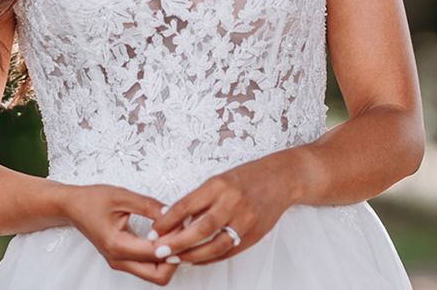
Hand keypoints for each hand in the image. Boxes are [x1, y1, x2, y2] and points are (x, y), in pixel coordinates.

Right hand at [64, 183, 183, 285]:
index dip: (174, 239)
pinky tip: (166, 236)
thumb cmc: (93, 200)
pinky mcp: (123, 260)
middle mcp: (118, 260)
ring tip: (175, 232)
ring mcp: (120, 263)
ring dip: (169, 258)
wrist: (73, 207)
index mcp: (117, 245)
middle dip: (175, 257)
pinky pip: (148, 266)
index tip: (183, 221)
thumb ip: (148, 205)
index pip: (155, 252)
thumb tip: (172, 213)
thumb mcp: (122, 196)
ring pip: (155, 274)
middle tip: (182, 232)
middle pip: (159, 275)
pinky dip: (161, 256)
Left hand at [147, 153, 297, 265]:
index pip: (186, 205)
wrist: (282, 179)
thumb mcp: (220, 179)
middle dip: (176, 243)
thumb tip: (175, 219)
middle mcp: (232, 202)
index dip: (167, 221)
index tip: (154, 231)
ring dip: (192, 256)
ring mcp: (245, 220)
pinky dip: (210, 258)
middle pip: (199, 229)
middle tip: (159, 251)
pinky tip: (197, 259)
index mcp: (219, 185)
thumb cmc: (248, 177)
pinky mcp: (254, 235)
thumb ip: (200, 199)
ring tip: (176, 259)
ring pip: (214, 246)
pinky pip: (228, 251)